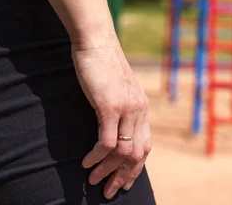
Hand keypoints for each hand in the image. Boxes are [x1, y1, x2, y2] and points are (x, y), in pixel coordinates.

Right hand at [72, 37, 151, 198]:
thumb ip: (119, 105)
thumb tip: (111, 124)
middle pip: (137, 154)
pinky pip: (106, 142)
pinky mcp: (109, 106)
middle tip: (108, 191)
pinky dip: (97, 157)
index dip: (135, 168)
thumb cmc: (101, 63)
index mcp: (141, 107)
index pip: (145, 146)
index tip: (124, 182)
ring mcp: (125, 108)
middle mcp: (138, 110)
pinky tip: (86, 162)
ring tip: (93, 180)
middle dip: (123, 177)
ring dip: (107, 170)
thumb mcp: (116, 88)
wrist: (96, 41)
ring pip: (123, 152)